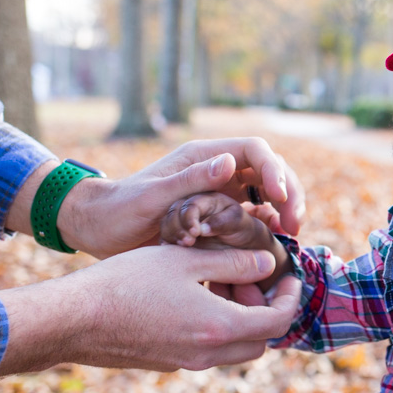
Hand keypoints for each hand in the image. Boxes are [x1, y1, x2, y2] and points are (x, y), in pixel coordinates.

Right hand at [0, 243, 302, 374]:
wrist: (72, 319)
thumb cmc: (127, 283)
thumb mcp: (185, 261)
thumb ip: (233, 263)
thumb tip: (266, 263)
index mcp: (219, 329)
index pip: (277, 322)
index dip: (290, 297)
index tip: (287, 275)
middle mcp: (207, 355)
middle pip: (260, 342)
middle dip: (267, 311)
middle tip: (253, 279)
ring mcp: (185, 362)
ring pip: (234, 349)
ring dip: (240, 319)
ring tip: (220, 282)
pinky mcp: (166, 362)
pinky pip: (207, 349)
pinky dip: (215, 326)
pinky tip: (194, 296)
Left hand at [52, 138, 305, 257]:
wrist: (98, 230)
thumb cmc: (118, 210)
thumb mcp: (153, 196)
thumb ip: (190, 180)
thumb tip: (231, 162)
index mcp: (203, 157)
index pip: (254, 150)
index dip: (274, 170)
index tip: (279, 199)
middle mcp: (217, 171)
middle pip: (269, 170)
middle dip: (288, 192)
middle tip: (294, 224)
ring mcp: (220, 192)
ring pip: (266, 192)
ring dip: (284, 209)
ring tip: (290, 234)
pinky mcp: (219, 216)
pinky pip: (253, 215)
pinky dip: (268, 225)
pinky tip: (273, 241)